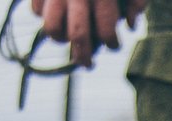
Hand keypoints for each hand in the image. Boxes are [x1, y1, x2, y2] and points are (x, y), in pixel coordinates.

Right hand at [28, 0, 146, 68]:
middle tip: (88, 64)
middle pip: (78, 37)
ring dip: (60, 39)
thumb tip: (130, 25)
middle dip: (84, 57)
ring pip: (52, 29)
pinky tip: (55, 15)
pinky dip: (43, 17)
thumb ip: (136, 0)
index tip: (113, 45)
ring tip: (67, 40)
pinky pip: (35, 11)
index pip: (106, 31)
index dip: (111, 44)